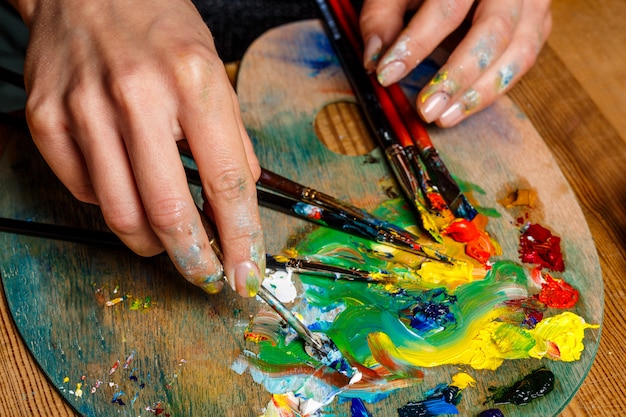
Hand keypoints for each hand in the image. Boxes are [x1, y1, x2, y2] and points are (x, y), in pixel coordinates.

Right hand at [11, 0, 264, 295]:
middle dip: (194, 260)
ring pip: (121, 214)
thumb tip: (240, 199)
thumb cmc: (158, 26)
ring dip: (152, 243)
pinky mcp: (47, 118)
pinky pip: (84, 191)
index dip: (241, 239)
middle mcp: (138, 96)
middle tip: (206, 274)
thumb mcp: (214, 70)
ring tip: (168, 239)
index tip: (246, 273)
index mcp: (193, 81)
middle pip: (169, 212)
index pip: (226, 183)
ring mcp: (85, 108)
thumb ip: (231, 139)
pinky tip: (127, 190)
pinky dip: (112, 205)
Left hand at [359, 0, 551, 126]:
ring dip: (481, 92)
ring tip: (445, 117)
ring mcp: (532, 3)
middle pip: (493, 31)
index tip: (387, 74)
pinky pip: (525, 60)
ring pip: (519, 52)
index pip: (447, 8)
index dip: (416, 43)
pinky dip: (495, 88)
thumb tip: (374, 61)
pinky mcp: (538, 23)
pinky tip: (464, 106)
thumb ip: (383, 16)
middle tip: (426, 109)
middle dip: (457, 76)